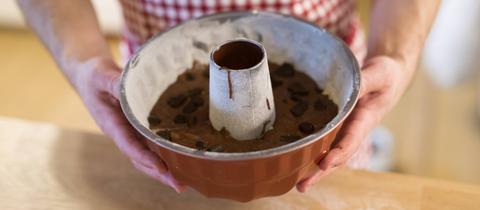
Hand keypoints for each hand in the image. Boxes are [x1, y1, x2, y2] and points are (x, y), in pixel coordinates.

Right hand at [72, 57, 185, 192]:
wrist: (89, 75)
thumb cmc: (94, 75)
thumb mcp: (102, 76)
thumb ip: (116, 83)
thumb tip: (133, 87)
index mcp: (111, 124)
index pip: (129, 146)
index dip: (145, 157)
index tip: (161, 167)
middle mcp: (122, 133)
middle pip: (141, 159)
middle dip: (160, 173)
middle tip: (180, 185)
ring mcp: (130, 132)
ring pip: (148, 155)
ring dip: (165, 169)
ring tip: (185, 180)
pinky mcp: (139, 127)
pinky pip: (153, 143)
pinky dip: (166, 153)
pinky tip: (184, 158)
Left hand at [296, 56, 406, 191]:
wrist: (385, 74)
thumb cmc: (386, 75)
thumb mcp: (380, 75)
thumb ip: (366, 81)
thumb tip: (349, 88)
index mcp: (365, 119)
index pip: (351, 140)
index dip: (339, 153)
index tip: (324, 163)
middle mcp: (351, 128)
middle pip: (336, 155)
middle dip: (320, 171)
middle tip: (303, 185)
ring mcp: (341, 127)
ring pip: (325, 150)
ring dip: (311, 166)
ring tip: (295, 182)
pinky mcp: (330, 120)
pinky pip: (317, 135)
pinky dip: (305, 146)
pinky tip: (289, 154)